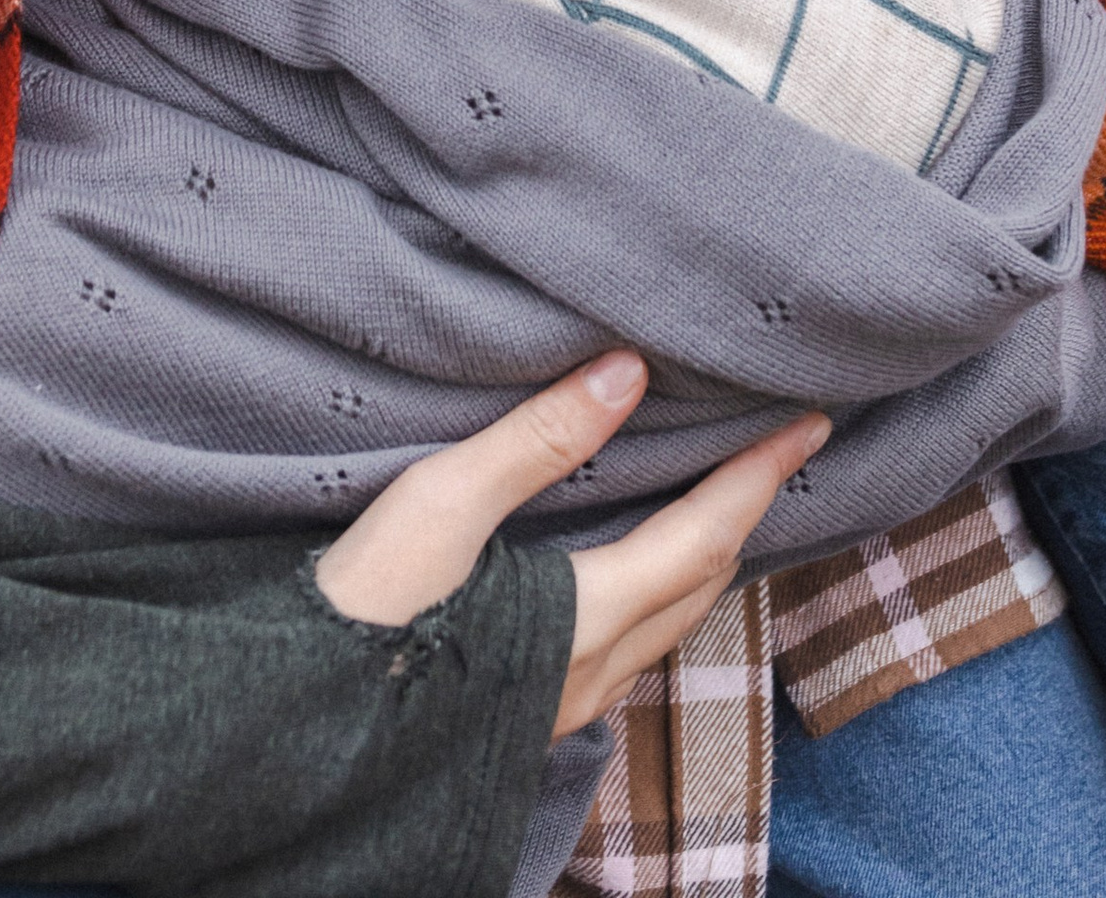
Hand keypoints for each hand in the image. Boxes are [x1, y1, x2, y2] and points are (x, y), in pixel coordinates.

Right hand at [314, 351, 827, 736]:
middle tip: (776, 454)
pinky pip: (631, 650)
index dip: (759, 476)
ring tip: (720, 501)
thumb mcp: (441, 504)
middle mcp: (594, 672)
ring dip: (706, 560)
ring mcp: (565, 704)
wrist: (295, 733)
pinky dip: (662, 595)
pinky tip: (639, 571)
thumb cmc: (362, 612)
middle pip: (700, 586)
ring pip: (669, 626)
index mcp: (585, 615)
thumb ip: (538, 440)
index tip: (810, 425)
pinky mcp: (533, 713)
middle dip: (746, 516)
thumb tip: (629, 373)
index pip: (703, 534)